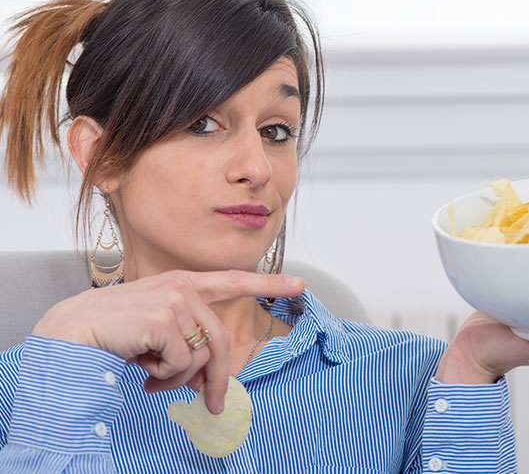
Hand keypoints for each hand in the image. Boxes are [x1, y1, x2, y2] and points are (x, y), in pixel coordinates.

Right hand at [31, 270, 304, 412]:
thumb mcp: (159, 335)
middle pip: (221, 341)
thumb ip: (189, 345)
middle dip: (217, 379)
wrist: (71, 330)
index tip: (299, 285)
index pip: (233, 281)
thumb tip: (210, 380)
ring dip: (178, 378)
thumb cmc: (115, 332)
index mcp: (184, 284)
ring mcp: (175, 300)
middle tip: (213, 404)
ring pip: (201, 355)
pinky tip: (142, 365)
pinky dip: (164, 375)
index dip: (267, 285)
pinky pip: (182, 363)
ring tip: (152, 375)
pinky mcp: (165, 318)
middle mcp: (183, 287)